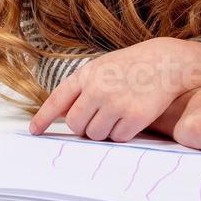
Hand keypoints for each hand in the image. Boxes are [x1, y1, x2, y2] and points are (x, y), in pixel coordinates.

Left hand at [27, 37, 200, 142]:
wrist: (166, 62)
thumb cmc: (132, 66)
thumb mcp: (102, 67)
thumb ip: (83, 87)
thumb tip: (65, 116)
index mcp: (87, 74)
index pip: (58, 100)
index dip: (43, 118)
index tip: (34, 132)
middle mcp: (98, 89)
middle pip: (76, 125)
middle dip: (84, 126)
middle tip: (98, 118)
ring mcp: (116, 103)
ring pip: (96, 135)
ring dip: (104, 131)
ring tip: (117, 114)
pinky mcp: (135, 117)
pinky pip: (117, 138)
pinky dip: (122, 133)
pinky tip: (131, 117)